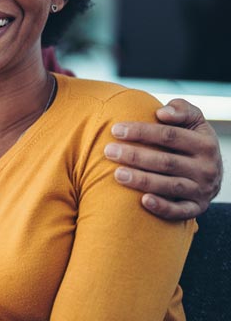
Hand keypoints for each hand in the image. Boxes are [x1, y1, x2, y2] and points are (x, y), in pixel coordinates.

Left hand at [104, 98, 221, 220]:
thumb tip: (162, 112)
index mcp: (205, 143)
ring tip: (117, 174)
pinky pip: (180, 211)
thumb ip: (181, 109)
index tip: (115, 130)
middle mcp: (206, 168)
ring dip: (142, 181)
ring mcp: (202, 190)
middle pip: (166, 162)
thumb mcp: (194, 120)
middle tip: (109, 151)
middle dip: (135, 156)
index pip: (169, 136)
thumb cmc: (191, 138)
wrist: (211, 171)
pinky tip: (143, 201)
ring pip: (170, 186)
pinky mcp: (197, 208)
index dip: (141, 132)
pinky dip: (163, 207)